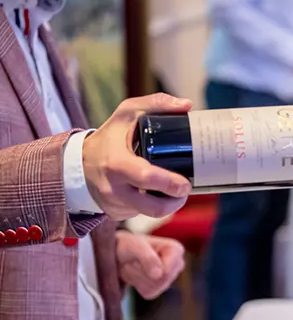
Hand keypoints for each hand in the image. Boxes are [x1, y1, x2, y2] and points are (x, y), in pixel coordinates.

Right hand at [82, 93, 192, 220]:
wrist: (77, 164)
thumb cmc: (108, 138)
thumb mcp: (126, 113)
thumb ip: (156, 104)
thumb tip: (187, 105)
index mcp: (117, 163)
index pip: (147, 178)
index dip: (170, 184)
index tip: (186, 184)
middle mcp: (114, 188)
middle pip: (153, 207)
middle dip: (176, 202)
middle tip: (185, 189)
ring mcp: (115, 205)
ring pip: (151, 214)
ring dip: (168, 205)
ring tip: (175, 192)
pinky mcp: (116, 214)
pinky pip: (142, 215)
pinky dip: (154, 206)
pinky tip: (158, 194)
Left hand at [116, 230, 185, 299]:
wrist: (120, 254)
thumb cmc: (129, 245)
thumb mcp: (135, 246)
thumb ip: (148, 258)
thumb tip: (158, 275)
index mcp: (176, 250)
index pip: (167, 271)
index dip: (149, 268)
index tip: (139, 256)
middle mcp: (177, 264)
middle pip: (162, 280)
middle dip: (142, 273)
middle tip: (134, 261)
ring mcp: (170, 277)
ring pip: (154, 288)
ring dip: (138, 278)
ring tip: (134, 266)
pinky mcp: (160, 288)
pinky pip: (149, 293)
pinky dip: (138, 285)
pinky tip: (136, 274)